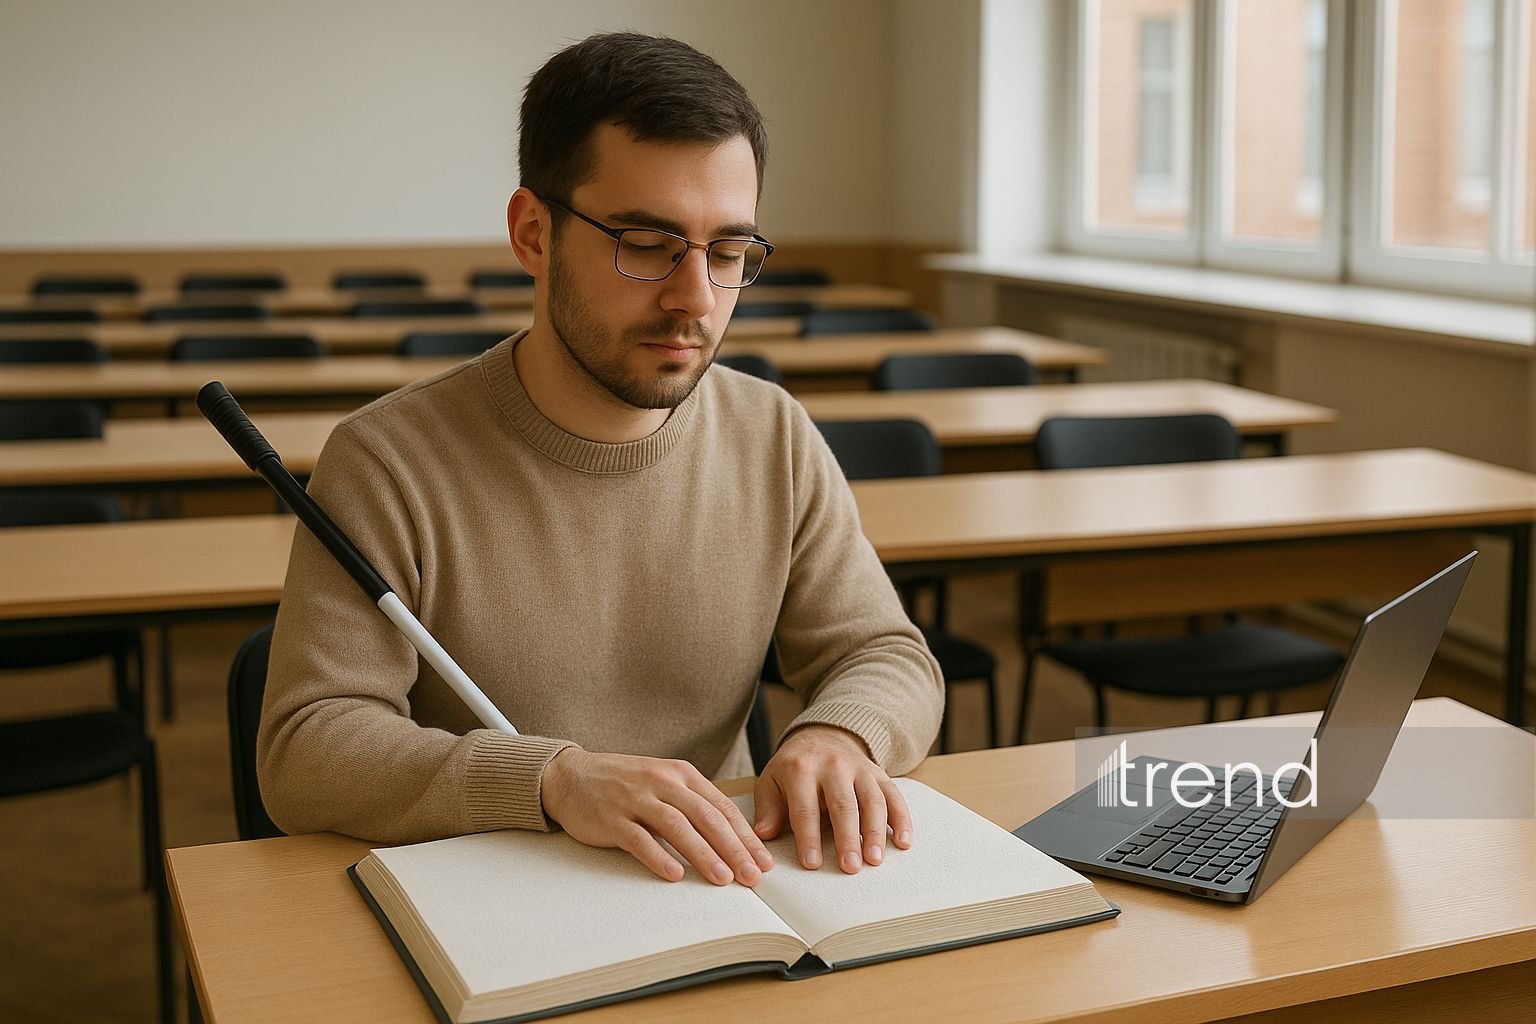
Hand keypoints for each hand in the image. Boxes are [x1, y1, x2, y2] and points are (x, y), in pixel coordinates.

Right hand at [541, 748, 774, 885]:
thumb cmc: (625, 785)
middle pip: (706, 817)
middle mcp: (662, 783)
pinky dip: (658, 857)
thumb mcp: (664, 783)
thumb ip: (693, 804)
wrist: (571, 775)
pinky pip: (639, 839)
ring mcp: (636, 799)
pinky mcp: (612, 818)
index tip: (763, 862)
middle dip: (734, 849)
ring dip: (703, 854)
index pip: (722, 807)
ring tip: (723, 879)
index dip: (745, 836)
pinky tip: (674, 875)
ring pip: (678, 827)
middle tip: (752, 876)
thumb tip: (732, 839)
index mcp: (681, 775)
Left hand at [752, 725, 911, 873]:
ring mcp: (860, 769)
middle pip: (843, 805)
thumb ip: (768, 808)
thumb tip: (763, 835)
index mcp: (801, 769)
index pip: (805, 808)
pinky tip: (903, 842)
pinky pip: (894, 795)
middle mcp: (833, 766)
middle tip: (850, 867)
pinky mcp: (879, 774)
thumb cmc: (794, 767)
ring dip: (876, 832)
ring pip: (872, 801)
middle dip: (847, 838)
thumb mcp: (771, 781)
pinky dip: (902, 819)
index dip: (809, 837)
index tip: (812, 863)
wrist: (823, 735)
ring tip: (875, 860)